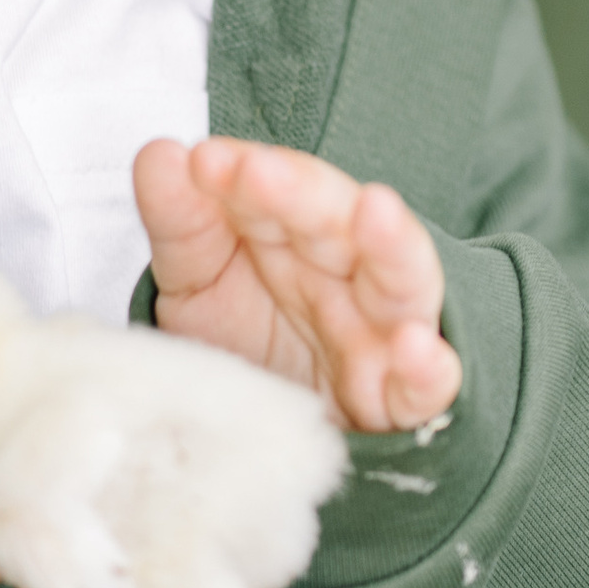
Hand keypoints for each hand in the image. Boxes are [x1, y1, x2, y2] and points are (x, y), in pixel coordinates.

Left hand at [135, 136, 460, 434]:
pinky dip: (429, 367)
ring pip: (402, 282)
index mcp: (299, 234)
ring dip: (392, 246)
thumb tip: (158, 154)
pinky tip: (414, 347)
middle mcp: (346, 274)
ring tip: (374, 211)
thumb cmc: (250, 343)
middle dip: (300, 193)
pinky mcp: (402, 402)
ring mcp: (381, 335)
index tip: (205, 164)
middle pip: (336, 221)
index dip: (247, 173)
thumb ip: (181, 222)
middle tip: (254, 173)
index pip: (284, 186)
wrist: (275, 432)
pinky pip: (429, 385)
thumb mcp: (199, 282)